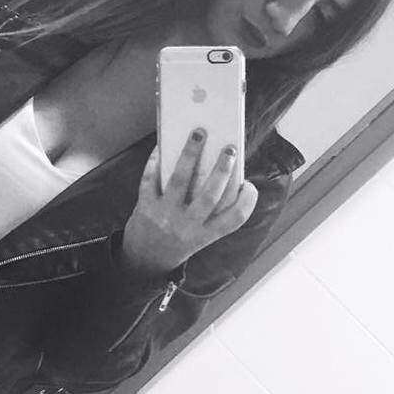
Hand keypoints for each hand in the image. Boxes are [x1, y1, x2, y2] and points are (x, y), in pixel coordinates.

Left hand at [121, 128, 258, 276]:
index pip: (234, 220)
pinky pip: (151, 178)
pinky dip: (157, 160)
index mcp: (205, 235)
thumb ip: (210, 211)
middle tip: (230, 148)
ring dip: (190, 154)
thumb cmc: (178, 241)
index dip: (247, 202)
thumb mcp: (199, 235)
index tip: (250, 185)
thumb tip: (216, 166)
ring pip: (180, 180)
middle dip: (222, 170)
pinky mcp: (145, 207)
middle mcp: (187, 227)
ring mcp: (165, 216)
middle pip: (209, 196)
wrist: (143, 260)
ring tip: (198, 133)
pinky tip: (163, 145)